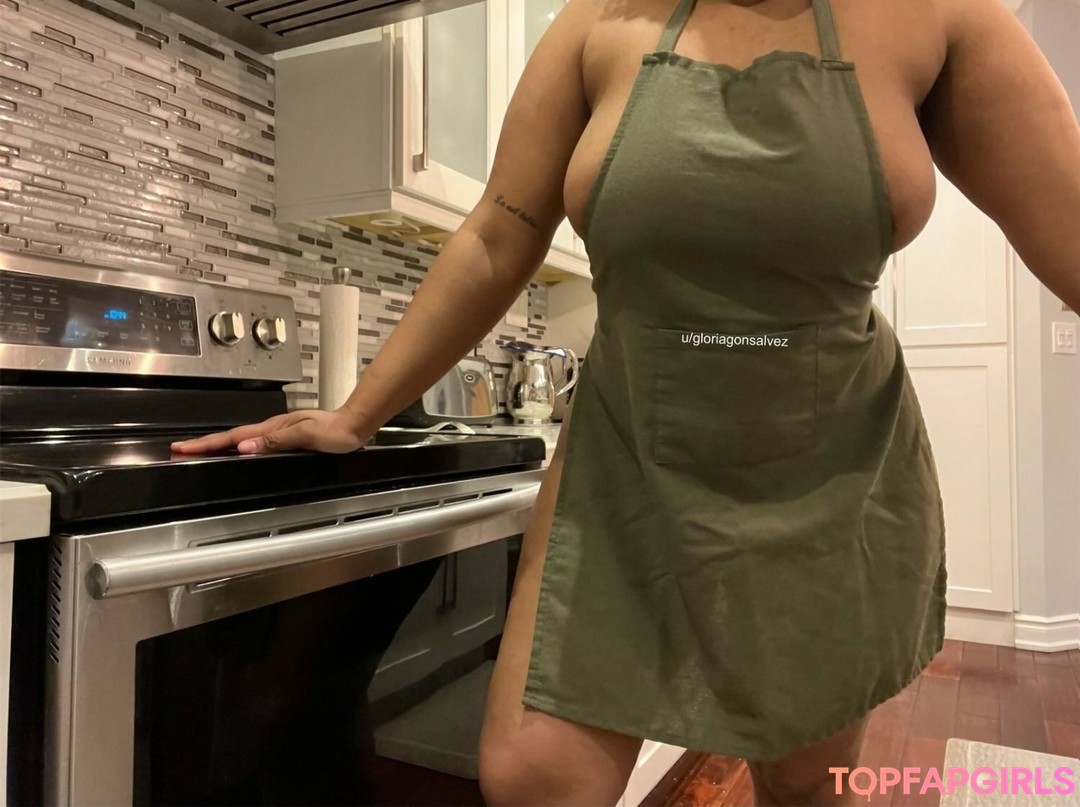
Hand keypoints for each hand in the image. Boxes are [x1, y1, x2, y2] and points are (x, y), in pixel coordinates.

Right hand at [170, 407, 372, 455]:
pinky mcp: (288, 436)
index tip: (183, 447)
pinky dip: (240, 446)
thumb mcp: (305, 436)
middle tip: (181, 449)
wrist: (355, 424)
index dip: (208, 444)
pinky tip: (238, 450)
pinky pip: (256, 441)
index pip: (234, 437)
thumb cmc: (335, 431)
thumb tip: (244, 446)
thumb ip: (275, 441)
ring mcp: (280, 431)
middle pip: (233, 436)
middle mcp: (273, 428)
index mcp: (273, 428)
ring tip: (201, 450)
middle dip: (206, 444)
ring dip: (220, 445)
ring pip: (243, 438)